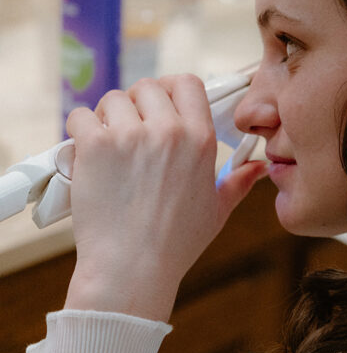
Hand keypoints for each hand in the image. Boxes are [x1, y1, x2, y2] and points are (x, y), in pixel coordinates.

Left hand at [63, 74, 266, 321]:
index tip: (160, 105)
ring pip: (113, 99)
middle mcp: (168, 130)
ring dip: (108, 117)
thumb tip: (260, 168)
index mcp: (200, 139)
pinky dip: (79, 130)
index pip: (187, 83)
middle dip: (137, 104)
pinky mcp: (95, 146)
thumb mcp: (217, 211)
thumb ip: (239, 182)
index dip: (171, 89)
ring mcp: (130, 135)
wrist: (131, 270)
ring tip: (108, 145)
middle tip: (130, 130)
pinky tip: (85, 151)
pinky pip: (81, 116)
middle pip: (147, 87)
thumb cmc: (175, 244)